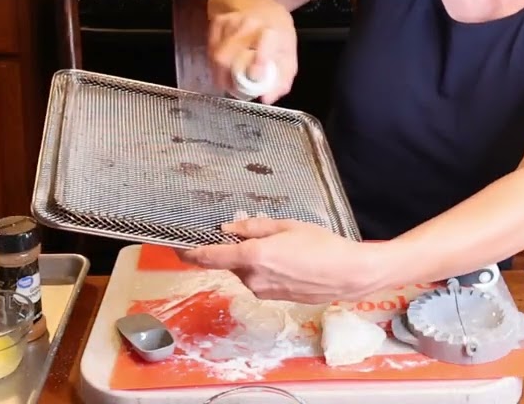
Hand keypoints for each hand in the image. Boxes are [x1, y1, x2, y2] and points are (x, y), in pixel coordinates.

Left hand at [177, 217, 388, 302]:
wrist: (347, 275)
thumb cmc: (322, 245)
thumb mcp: (287, 226)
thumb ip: (253, 227)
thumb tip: (229, 228)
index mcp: (252, 256)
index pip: (208, 257)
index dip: (188, 252)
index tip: (176, 246)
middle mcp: (252, 278)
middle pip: (228, 261)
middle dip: (233, 248)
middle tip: (252, 232)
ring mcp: (262, 291)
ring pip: (244, 271)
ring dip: (251, 258)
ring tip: (281, 246)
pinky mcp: (273, 298)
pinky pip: (258, 279)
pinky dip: (263, 268)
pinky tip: (287, 260)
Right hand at [208, 3, 297, 102]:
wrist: (258, 3)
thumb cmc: (277, 33)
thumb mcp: (288, 55)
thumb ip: (282, 81)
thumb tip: (266, 99)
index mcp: (272, 30)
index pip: (264, 44)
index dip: (258, 62)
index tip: (254, 76)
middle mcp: (249, 23)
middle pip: (228, 57)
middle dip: (228, 80)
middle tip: (235, 90)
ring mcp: (230, 21)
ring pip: (216, 56)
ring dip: (220, 74)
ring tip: (231, 79)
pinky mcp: (217, 21)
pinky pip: (210, 50)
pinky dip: (215, 62)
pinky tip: (226, 63)